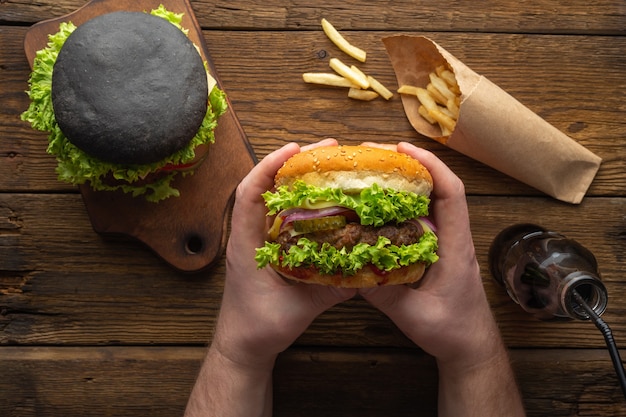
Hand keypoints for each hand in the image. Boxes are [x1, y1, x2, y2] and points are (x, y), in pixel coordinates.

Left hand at [213, 138, 356, 368]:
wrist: (242, 346)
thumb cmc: (259, 328)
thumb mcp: (298, 309)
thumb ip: (331, 291)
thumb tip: (367, 272)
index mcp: (246, 243)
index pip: (249, 193)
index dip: (269, 166)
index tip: (294, 149)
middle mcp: (250, 235)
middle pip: (266, 186)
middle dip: (293, 163)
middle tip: (328, 150)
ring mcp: (259, 241)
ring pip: (275, 198)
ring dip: (298, 178)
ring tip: (329, 165)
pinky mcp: (270, 249)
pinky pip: (285, 215)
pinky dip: (302, 201)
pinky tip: (325, 197)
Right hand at [359, 142, 499, 366]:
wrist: (470, 345)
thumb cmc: (452, 331)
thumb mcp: (415, 315)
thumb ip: (385, 295)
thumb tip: (350, 271)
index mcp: (455, 246)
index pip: (451, 193)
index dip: (431, 165)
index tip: (403, 149)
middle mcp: (452, 238)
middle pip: (437, 188)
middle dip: (410, 165)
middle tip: (375, 155)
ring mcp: (444, 243)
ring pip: (427, 201)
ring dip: (404, 182)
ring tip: (372, 172)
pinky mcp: (434, 251)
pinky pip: (418, 219)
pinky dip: (399, 205)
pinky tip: (377, 206)